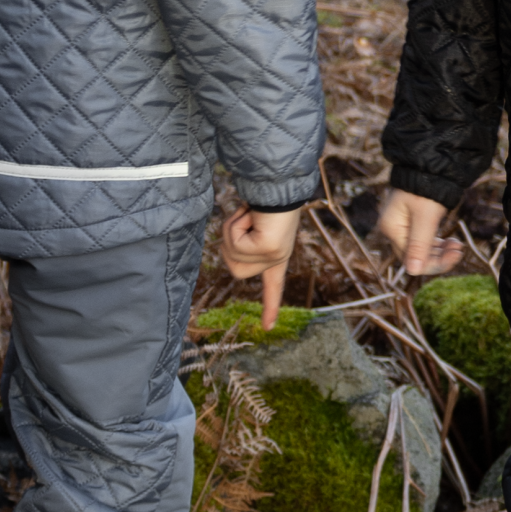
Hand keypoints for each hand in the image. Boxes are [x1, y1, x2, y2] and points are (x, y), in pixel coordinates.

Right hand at [220, 207, 300, 328]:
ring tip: (250, 216)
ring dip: (233, 231)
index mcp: (277, 255)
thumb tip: (237, 233)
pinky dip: (237, 225)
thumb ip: (242, 239)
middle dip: (231, 244)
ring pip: (233, 256)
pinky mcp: (269, 249)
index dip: (270, 306)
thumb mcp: (251, 223)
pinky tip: (252, 215)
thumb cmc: (265, 198)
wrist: (279, 183)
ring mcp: (273, 255)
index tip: (268, 328)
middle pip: (236, 270)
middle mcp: (277, 258)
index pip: (273, 286)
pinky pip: (237, 243)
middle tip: (245, 220)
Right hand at [377, 189, 462, 277]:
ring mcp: (403, 224)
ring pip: (421, 249)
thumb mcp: (425, 217)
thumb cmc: (426, 187)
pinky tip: (451, 242)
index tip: (454, 257)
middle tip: (460, 250)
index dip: (433, 263)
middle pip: (415, 255)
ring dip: (440, 251)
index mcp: (391, 228)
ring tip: (458, 246)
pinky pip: (424, 240)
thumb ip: (419, 245)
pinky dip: (437, 243)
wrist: (430, 164)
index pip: (410, 258)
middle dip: (439, 257)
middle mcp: (394, 228)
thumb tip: (412, 272)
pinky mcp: (413, 221)